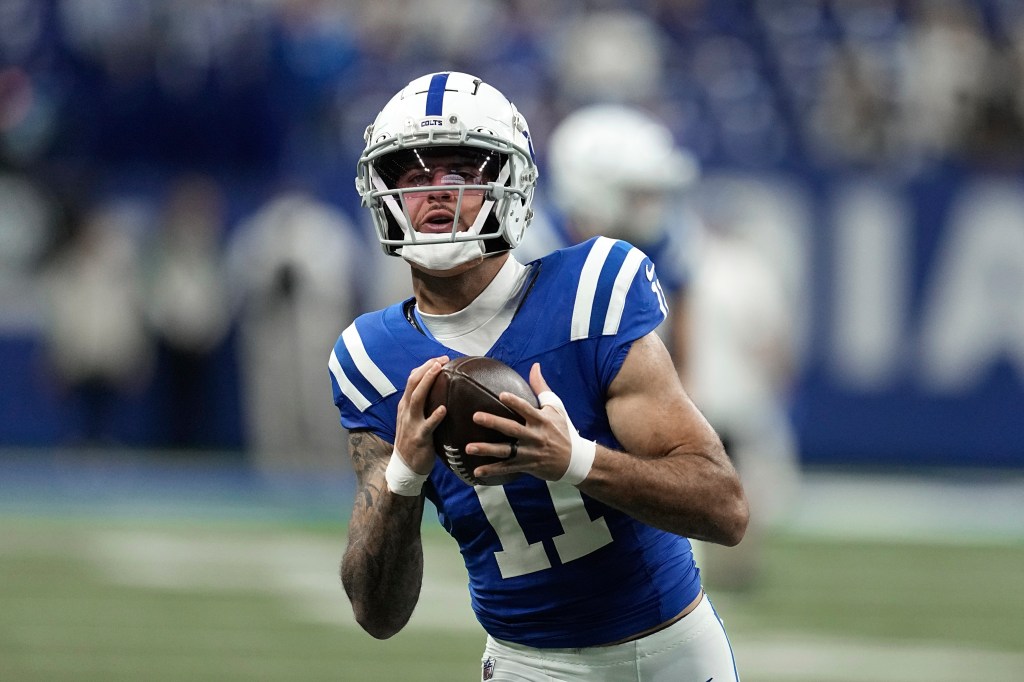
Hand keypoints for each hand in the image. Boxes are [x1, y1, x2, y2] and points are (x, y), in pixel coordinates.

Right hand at [394, 355, 448, 474]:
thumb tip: (439, 391)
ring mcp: (411, 423)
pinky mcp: (419, 438)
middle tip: (442, 360)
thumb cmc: (414, 441)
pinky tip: (443, 409)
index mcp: (406, 405)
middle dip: (427, 369)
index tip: (440, 359)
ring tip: (439, 371)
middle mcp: (406, 411)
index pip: (412, 379)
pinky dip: (435, 416)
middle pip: (413, 383)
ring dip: (428, 382)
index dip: (425, 367)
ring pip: (417, 398)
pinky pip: (427, 425)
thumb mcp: (414, 419)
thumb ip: (422, 405)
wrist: (405, 467)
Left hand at [468, 363, 575, 481]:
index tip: (501, 395)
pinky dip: (492, 470)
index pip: (527, 409)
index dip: (515, 402)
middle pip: (512, 429)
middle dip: (494, 423)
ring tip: (469, 447)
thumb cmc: (563, 430)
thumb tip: (535, 366)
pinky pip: (507, 468)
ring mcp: (529, 453)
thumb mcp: (555, 407)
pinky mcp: (526, 465)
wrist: (575, 460)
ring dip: (487, 450)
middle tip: (475, 417)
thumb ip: (541, 387)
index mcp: (541, 420)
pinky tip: (477, 471)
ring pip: (506, 451)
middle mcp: (534, 436)